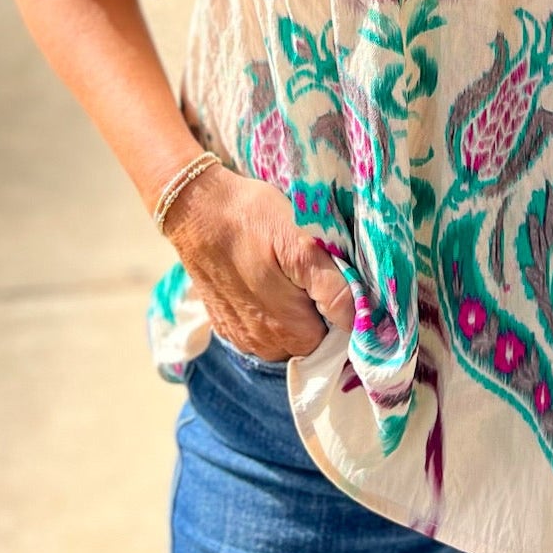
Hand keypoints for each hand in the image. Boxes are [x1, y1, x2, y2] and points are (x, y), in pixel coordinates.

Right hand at [163, 166, 354, 362]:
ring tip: (287, 274)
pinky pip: (260, 330)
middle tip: (311, 271)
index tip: (336, 282)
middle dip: (318, 313)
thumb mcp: (302, 242)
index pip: (336, 343)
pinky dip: (268, 311)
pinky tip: (264, 280)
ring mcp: (241, 336)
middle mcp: (263, 344)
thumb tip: (357, 323)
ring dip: (293, 314)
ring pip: (285, 339)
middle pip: (311, 342)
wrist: (195, 208)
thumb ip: (333, 287)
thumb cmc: (252, 218)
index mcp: (289, 331)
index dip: (342, 314)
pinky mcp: (225, 323)